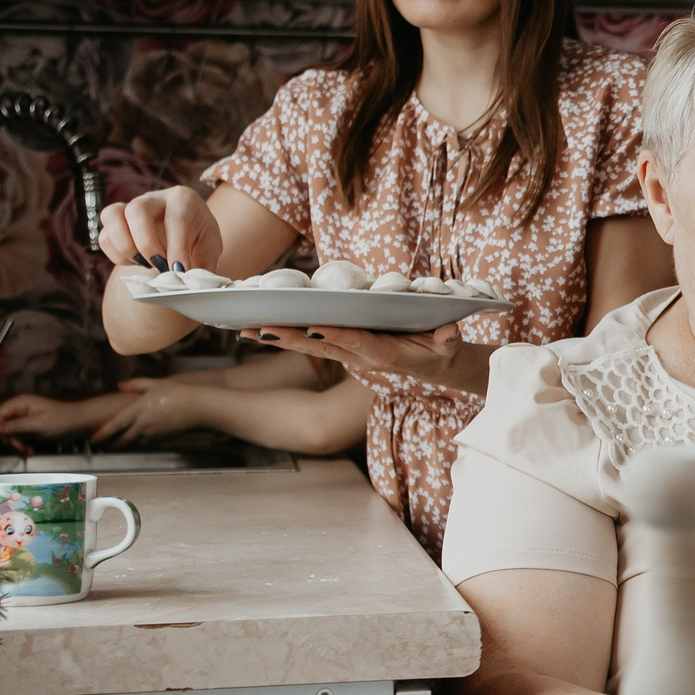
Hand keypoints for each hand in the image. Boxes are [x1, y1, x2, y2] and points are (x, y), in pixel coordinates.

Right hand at [0, 393, 115, 447]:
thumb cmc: (63, 420)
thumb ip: (16, 427)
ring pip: (10, 433)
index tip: (8, 440)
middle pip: (1, 424)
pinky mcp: (31, 427)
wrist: (82, 423)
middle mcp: (21, 409)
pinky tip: (30, 450)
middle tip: (20, 447)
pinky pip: (19, 437)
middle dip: (9, 438)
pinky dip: (22, 444)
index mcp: (21, 403)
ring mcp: (25, 418)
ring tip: (27, 450)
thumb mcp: (38, 424)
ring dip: (16, 444)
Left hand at [87, 377, 206, 445]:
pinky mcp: (162, 438)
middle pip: (121, 440)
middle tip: (102, 445)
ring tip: (115, 445)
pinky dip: (137, 443)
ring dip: (123, 445)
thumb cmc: (178, 393)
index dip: (102, 434)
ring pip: (133, 444)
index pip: (115, 425)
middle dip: (111, 443)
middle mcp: (143, 425)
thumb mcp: (156, 384)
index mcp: (138, 410)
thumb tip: (119, 385)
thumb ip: (136, 384)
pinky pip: (145, 443)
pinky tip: (137, 440)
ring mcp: (153, 434)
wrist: (199, 408)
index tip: (93, 440)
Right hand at [99, 186, 222, 272]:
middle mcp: (154, 199)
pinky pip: (104, 236)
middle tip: (158, 266)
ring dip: (125, 247)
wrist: (185, 233)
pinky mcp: (115, 223)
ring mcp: (130, 207)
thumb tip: (192, 285)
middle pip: (137, 210)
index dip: (176, 247)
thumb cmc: (198, 239)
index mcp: (182, 199)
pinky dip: (117, 255)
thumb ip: (203, 266)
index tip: (179, 272)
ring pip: (112, 216)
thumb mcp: (209, 250)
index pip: (176, 219)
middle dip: (145, 243)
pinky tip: (136, 263)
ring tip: (145, 264)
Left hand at [239, 322, 465, 386]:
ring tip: (245, 329)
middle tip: (258, 329)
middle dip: (289, 339)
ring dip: (279, 339)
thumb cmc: (441, 349)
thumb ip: (447, 339)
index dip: (334, 336)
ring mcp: (349, 353)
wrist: (435, 366)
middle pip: (320, 346)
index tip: (310, 329)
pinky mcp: (343, 348)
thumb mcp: (449, 345)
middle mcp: (359, 356)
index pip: (356, 342)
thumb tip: (449, 332)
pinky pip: (310, 342)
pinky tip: (259, 330)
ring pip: (309, 346)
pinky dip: (285, 337)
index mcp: (384, 353)